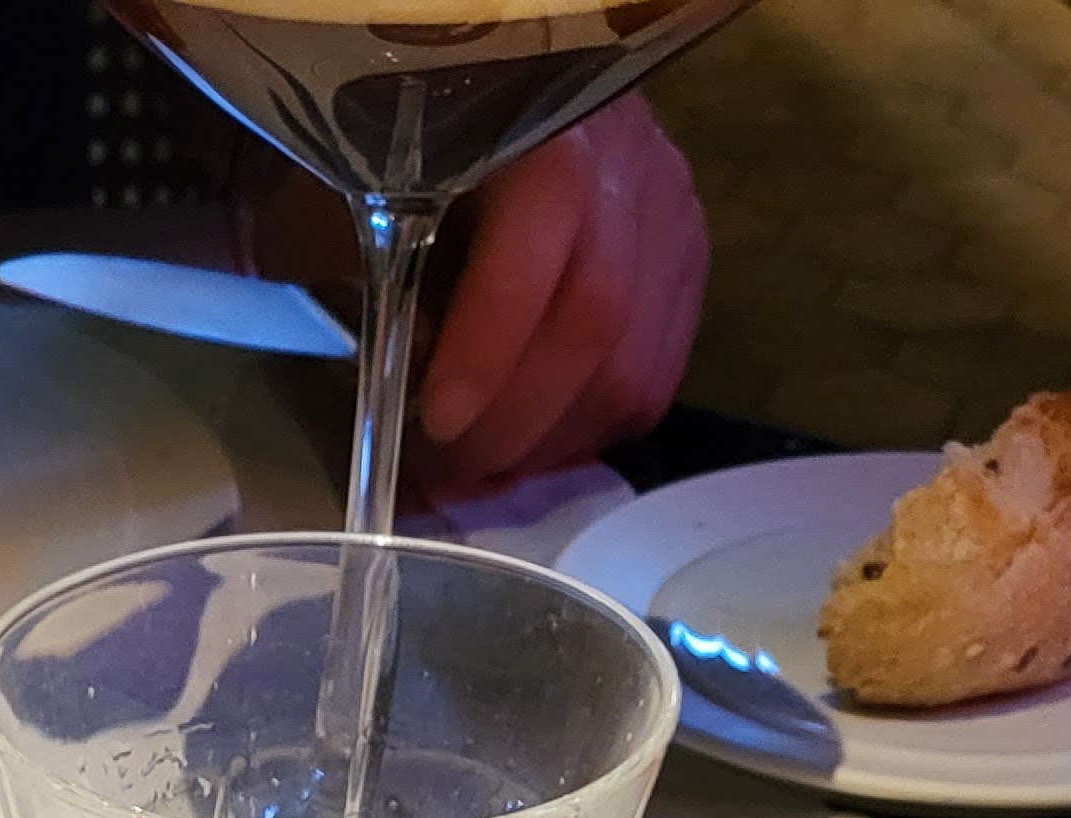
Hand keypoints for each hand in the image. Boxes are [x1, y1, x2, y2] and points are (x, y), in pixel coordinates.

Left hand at [408, 102, 707, 491]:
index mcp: (539, 134)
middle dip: (514, 423)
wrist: (510, 93)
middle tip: (449, 471)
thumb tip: (421, 398)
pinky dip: (592, 427)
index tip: (437, 421)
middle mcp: (625, 164)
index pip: (535, 253)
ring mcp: (670, 212)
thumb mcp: (381, 200)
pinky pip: (655, 378)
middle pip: (596, 323)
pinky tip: (540, 435)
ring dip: (552, 440)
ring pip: (634, 367)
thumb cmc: (423, 154)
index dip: (487, 352)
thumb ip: (395, 291)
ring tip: (488, 463)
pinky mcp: (689, 258)